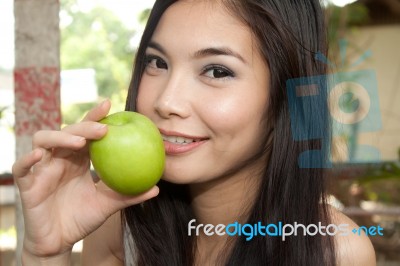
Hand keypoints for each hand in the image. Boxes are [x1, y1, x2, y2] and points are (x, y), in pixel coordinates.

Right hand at [12, 100, 158, 259]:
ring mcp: (42, 169)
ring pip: (43, 140)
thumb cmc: (82, 219)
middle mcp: (60, 159)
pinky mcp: (26, 185)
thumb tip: (157, 188)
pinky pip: (21, 168)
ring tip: (79, 142)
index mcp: (78, 159)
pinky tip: (40, 156)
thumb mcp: (108, 205)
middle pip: (67, 131)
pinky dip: (27, 160)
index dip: (95, 117)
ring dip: (60, 137)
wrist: (59, 242)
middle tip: (103, 128)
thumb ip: (129, 195)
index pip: (86, 132)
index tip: (111, 104)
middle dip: (84, 125)